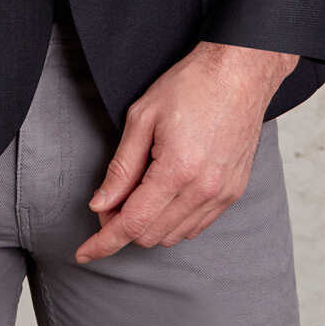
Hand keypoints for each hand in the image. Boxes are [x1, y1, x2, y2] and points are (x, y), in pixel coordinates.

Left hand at [75, 40, 298, 262]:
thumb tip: (101, 204)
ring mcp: (222, 194)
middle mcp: (204, 190)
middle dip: (122, 226)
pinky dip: (173, 221)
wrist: (240, 73)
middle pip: (151, 235)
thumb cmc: (191, 85)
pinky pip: (196, 226)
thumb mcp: (143, 117)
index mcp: (178, 170)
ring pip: (174, 236)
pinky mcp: (233, 193)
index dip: (104, 241)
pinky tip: (162, 196)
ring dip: (148, 225)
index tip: (84, 253)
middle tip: (109, 200)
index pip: (133, 223)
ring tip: (137, 191)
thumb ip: (121, 167)